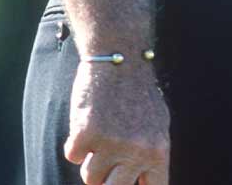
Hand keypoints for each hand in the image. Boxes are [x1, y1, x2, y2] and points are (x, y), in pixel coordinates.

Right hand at [64, 61, 169, 184]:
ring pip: (89, 177)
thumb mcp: (158, 124)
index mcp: (158, 150)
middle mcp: (136, 151)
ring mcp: (111, 144)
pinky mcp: (86, 134)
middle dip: (106, 181)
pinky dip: (75, 143)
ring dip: (90, 160)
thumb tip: (145, 181)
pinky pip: (72, 156)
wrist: (120, 59)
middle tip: (105, 165)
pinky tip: (86, 123)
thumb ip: (151, 154)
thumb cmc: (138, 93)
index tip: (123, 181)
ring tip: (99, 137)